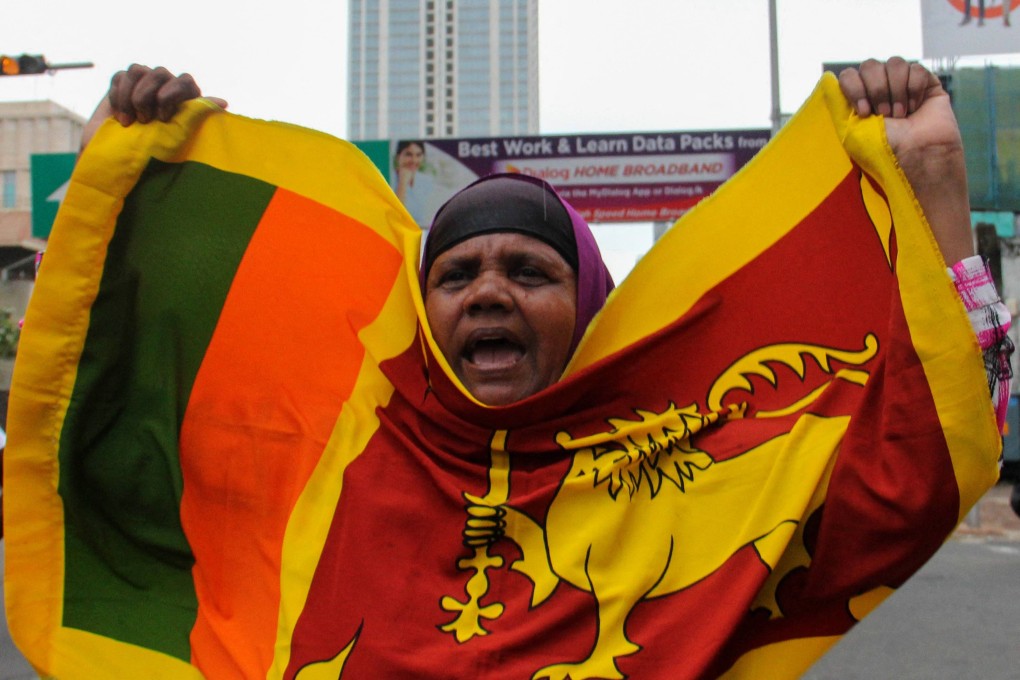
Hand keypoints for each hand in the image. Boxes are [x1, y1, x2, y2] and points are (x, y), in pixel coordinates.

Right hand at [80, 64, 227, 150]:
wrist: (121, 159)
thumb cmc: (155, 151)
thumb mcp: (179, 133)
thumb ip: (197, 114)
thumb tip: (224, 103)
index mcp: (184, 97)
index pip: (185, 80)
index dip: (174, 93)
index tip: (164, 117)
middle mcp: (165, 86)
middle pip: (160, 73)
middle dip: (148, 96)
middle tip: (146, 120)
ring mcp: (143, 83)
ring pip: (138, 71)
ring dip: (131, 97)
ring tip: (129, 122)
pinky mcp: (121, 83)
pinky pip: (120, 77)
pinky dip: (118, 97)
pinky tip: (119, 117)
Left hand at [838, 57, 973, 263]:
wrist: (917, 155)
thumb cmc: (883, 149)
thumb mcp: (851, 130)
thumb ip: (838, 104)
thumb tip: (827, 79)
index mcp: (858, 99)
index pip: (848, 74)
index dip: (856, 88)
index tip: (865, 113)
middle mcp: (879, 89)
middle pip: (870, 64)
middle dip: (877, 90)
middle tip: (885, 115)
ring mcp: (902, 85)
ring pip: (894, 63)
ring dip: (896, 91)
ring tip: (901, 114)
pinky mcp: (926, 83)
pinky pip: (917, 69)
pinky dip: (914, 89)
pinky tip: (916, 107)